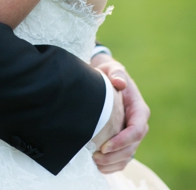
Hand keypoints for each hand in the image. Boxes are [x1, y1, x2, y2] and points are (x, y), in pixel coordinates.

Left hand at [92, 58, 149, 172]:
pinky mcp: (122, 140)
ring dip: (112, 163)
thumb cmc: (109, 73)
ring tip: (94, 163)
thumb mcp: (113, 69)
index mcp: (139, 110)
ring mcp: (131, 134)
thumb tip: (119, 82)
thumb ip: (117, 73)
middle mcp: (138, 125)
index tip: (105, 146)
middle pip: (131, 147)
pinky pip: (121, 158)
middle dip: (114, 156)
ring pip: (127, 155)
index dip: (122, 141)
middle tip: (95, 158)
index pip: (136, 130)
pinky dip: (111, 165)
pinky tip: (97, 166)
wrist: (106, 77)